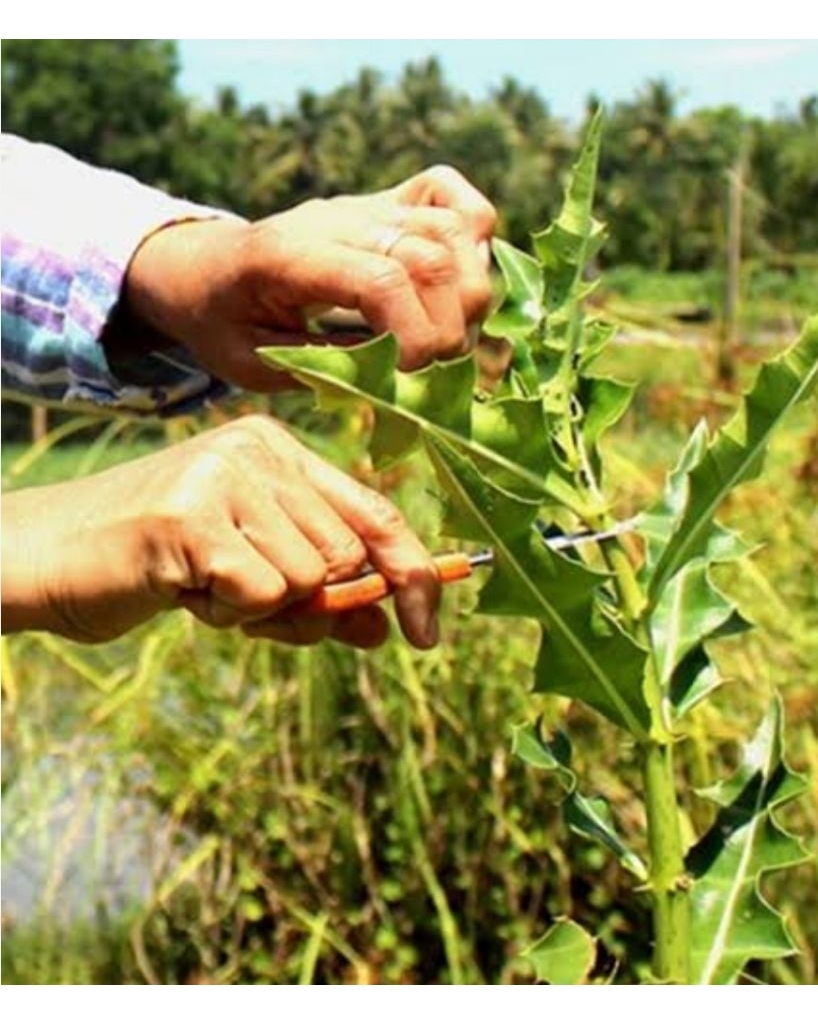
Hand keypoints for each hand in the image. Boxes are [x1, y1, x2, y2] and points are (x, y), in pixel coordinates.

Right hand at [0, 416, 439, 646]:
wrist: (50, 559)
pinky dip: (230, 612)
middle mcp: (259, 450)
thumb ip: (320, 596)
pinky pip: (263, 592)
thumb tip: (384, 630)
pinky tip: (184, 588)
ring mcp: (225, 475)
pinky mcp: (192, 515)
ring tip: (205, 586)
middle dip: (313, 604)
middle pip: (347, 555)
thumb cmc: (159, 565)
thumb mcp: (253, 578)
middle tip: (243, 601)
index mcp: (280, 452)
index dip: (412, 572)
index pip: (375, 512)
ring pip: (310, 576)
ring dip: (261, 609)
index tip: (429, 630)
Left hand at [112, 166, 496, 388]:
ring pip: (458, 231)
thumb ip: (323, 370)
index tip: (408, 378)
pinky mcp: (391, 202)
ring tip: (446, 335)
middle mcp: (339, 219)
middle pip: (433, 257)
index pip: (382, 281)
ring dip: (470, 295)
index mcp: (288, 256)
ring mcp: (370, 205)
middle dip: (450, 329)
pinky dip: (476, 236)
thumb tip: (400, 382)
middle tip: (430, 369)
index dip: (414, 338)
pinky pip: (455, 198)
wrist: (205, 266)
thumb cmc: (224, 322)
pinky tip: (457, 280)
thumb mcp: (252, 364)